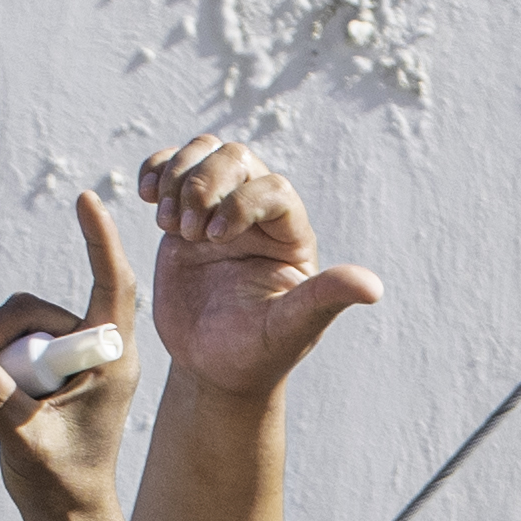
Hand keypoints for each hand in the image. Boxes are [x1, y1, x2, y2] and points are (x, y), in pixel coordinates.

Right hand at [0, 191, 140, 520]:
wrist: (70, 515)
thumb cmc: (60, 484)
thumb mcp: (23, 441)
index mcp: (112, 363)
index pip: (112, 286)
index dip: (99, 240)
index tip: (85, 199)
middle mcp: (99, 352)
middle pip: (39, 307)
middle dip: (2, 332)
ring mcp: (76, 358)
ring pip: (22, 321)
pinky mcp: (56, 367)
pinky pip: (18, 338)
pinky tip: (3, 390)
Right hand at [143, 132, 381, 400]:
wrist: (212, 367)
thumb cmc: (256, 354)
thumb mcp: (291, 328)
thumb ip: (326, 299)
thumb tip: (373, 287)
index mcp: (291, 235)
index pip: (273, 188)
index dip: (242, 202)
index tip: (216, 240)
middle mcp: (259, 215)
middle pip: (237, 157)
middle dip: (206, 182)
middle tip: (188, 232)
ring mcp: (220, 210)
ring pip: (205, 153)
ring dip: (179, 177)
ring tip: (169, 225)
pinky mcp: (185, 214)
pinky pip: (172, 168)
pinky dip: (156, 170)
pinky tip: (148, 198)